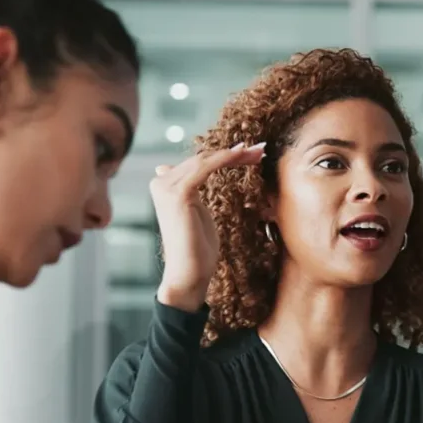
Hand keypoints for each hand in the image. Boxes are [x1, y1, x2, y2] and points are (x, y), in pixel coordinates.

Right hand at [151, 143, 264, 310]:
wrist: (189, 273)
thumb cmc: (197, 249)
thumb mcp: (197, 213)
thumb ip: (190, 192)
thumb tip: (179, 174)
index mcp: (164, 185)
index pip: (198, 162)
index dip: (224, 155)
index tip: (250, 152)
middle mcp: (161, 182)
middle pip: (202, 158)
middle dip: (234, 153)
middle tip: (260, 149)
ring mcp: (167, 187)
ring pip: (206, 160)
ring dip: (235, 154)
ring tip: (259, 152)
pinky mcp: (178, 193)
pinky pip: (205, 168)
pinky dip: (226, 159)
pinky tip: (243, 156)